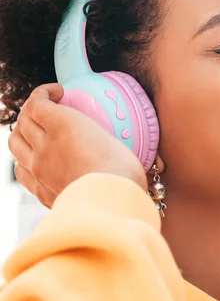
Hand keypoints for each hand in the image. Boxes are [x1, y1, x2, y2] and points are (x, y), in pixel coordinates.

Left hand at [8, 84, 146, 207]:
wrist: (112, 207)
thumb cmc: (122, 173)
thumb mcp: (116, 142)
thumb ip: (99, 135)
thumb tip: (104, 137)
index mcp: (63, 125)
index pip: (37, 102)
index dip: (44, 93)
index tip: (57, 93)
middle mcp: (44, 145)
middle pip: (22, 121)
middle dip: (33, 111)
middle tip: (48, 111)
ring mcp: (39, 169)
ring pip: (15, 143)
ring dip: (22, 133)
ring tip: (36, 135)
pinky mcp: (40, 190)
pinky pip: (20, 170)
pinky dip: (24, 160)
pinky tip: (36, 161)